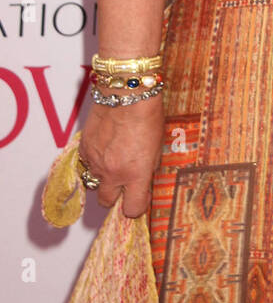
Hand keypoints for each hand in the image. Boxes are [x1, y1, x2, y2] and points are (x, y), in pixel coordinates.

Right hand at [77, 95, 164, 216]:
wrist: (126, 93)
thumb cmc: (148, 116)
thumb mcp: (158, 147)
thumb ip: (148, 168)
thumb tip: (143, 181)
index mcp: (136, 174)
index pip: (133, 209)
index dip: (137, 206)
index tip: (141, 196)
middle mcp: (114, 173)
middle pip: (107, 202)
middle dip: (116, 196)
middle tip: (124, 183)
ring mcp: (96, 162)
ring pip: (94, 183)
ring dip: (103, 179)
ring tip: (114, 161)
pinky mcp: (84, 149)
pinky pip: (86, 165)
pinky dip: (94, 161)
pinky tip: (105, 148)